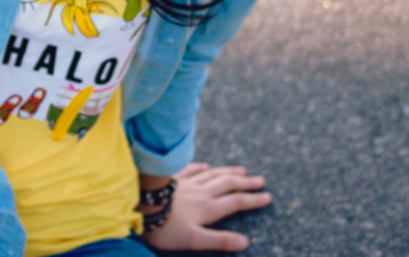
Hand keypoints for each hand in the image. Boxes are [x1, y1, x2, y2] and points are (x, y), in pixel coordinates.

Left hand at [139, 162, 271, 252]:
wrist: (140, 207)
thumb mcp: (194, 240)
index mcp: (208, 208)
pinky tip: (206, 165)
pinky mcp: (172, 179)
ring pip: (213, 174)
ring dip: (229, 172)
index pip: (236, 202)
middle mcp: (201, 192)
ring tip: (242, 170)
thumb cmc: (166, 228)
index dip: (253, 200)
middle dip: (246, 183)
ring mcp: (187, 183)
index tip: (268, 196)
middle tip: (261, 180)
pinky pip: (190, 169)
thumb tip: (245, 242)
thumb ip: (219, 241)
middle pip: (228, 184)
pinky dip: (201, 167)